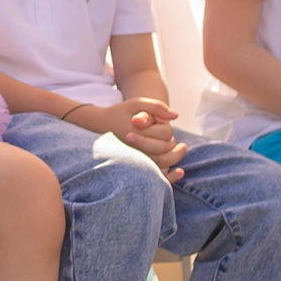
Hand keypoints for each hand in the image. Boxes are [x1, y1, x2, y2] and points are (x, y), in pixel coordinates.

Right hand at [71, 99, 185, 179]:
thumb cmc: (121, 113)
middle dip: (170, 142)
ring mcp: (133, 161)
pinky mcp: (134, 169)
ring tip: (180, 148)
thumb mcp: (137, 104)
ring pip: (163, 163)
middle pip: (165, 148)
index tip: (159, 123)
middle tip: (174, 139)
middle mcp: (134, 149)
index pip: (165, 133)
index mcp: (136, 132)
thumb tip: (176, 116)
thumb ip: (157, 107)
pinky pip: (154, 176)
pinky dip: (169, 176)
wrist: (100, 126)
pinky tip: (180, 172)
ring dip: (173, 156)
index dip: (166, 127)